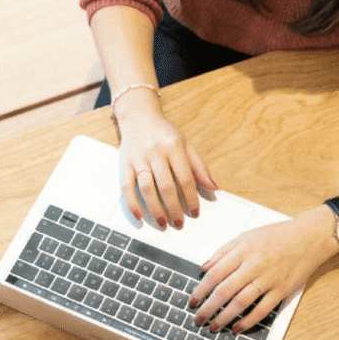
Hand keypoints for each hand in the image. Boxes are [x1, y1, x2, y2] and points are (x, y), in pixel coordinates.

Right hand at [118, 103, 216, 228]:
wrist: (138, 116)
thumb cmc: (164, 133)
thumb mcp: (185, 144)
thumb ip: (199, 166)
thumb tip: (213, 187)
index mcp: (174, 147)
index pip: (185, 178)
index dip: (191, 197)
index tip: (195, 212)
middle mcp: (156, 152)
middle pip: (166, 186)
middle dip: (174, 208)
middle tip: (179, 223)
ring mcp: (139, 158)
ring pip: (147, 188)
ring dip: (155, 208)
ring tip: (163, 222)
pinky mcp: (124, 163)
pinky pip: (127, 186)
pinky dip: (132, 203)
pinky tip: (139, 216)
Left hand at [188, 205, 338, 333]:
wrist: (309, 237)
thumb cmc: (278, 235)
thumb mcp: (247, 235)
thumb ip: (224, 250)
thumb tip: (205, 266)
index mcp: (244, 250)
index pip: (216, 273)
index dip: (201, 289)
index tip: (193, 300)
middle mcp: (254, 265)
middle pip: (225, 290)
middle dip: (208, 308)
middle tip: (198, 319)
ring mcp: (269, 279)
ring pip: (241, 303)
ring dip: (224, 317)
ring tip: (214, 326)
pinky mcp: (281, 290)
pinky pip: (262, 310)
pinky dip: (248, 321)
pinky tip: (237, 328)